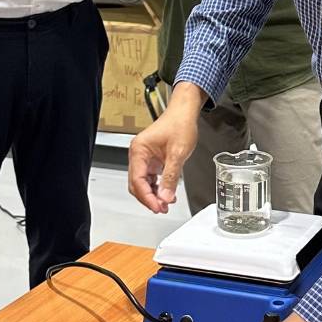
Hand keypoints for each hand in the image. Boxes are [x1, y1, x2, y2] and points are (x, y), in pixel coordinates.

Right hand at [127, 96, 200, 213]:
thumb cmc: (180, 124)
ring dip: (153, 195)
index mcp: (139, 150)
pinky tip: (166, 194)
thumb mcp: (178, 152)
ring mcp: (144, 157)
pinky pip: (150, 178)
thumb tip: (165, 196)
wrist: (185, 112)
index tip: (158, 207)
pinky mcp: (151, 159)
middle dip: (149, 198)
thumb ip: (171, 176)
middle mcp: (138, 154)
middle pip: (137, 184)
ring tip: (165, 204)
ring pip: (143, 183)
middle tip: (162, 208)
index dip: (147, 197)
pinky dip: (157, 187)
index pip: (137, 180)